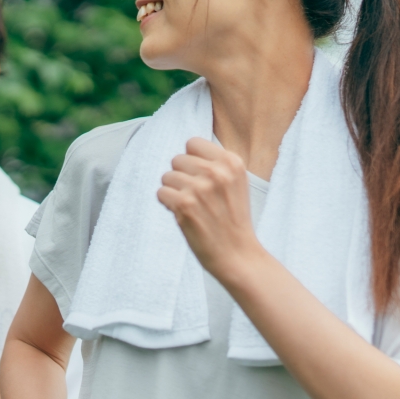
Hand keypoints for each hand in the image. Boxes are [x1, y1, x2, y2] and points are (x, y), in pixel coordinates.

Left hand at [157, 138, 263, 281]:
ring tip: (192, 208)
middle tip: (196, 198)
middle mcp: (216, 171)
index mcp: (232, 162)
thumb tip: (185, 153)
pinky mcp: (185, 205)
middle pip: (177, 159)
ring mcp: (200, 188)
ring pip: (166, 176)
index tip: (200, 178)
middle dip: (181, 177)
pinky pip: (161, 193)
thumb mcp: (236, 184)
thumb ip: (215, 165)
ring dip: (174, 192)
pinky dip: (168, 205)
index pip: (193, 143)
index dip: (191, 162)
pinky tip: (184, 215)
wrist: (238, 255)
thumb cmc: (233, 220)